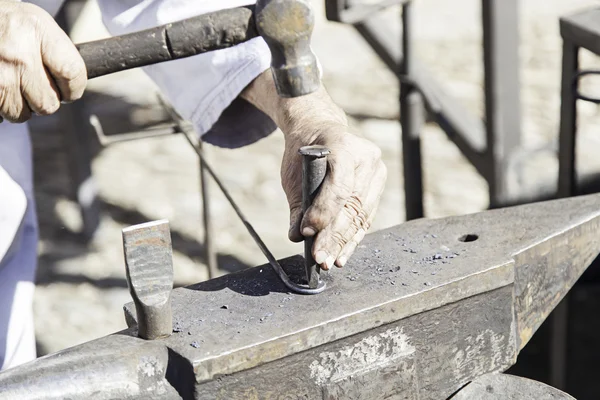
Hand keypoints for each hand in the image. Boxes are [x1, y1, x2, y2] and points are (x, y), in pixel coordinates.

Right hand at [0, 1, 86, 122]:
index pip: (72, 74)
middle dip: (45, 99)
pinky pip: (1, 114)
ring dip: (20, 105)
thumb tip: (74, 85)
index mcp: (38, 31)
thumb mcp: (37, 25)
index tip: (69, 91)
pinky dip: (2, 106)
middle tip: (35, 84)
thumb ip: (57, 53)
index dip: (74, 89)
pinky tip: (1, 87)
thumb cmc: (6, 22)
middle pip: (48, 103)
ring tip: (14, 83)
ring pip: (22, 114)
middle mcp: (18, 53)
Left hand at [241, 70, 386, 269]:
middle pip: (351, 205)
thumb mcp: (294, 175)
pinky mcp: (379, 186)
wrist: (320, 132)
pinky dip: (352, 239)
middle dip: (333, 236)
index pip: (339, 186)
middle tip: (319, 258)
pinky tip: (342, 255)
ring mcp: (376, 172)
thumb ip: (297, 206)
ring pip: (361, 215)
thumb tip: (298, 237)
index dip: (324, 212)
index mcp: (343, 145)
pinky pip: (366, 218)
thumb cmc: (304, 153)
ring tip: (329, 261)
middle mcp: (366, 158)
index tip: (308, 232)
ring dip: (344, 243)